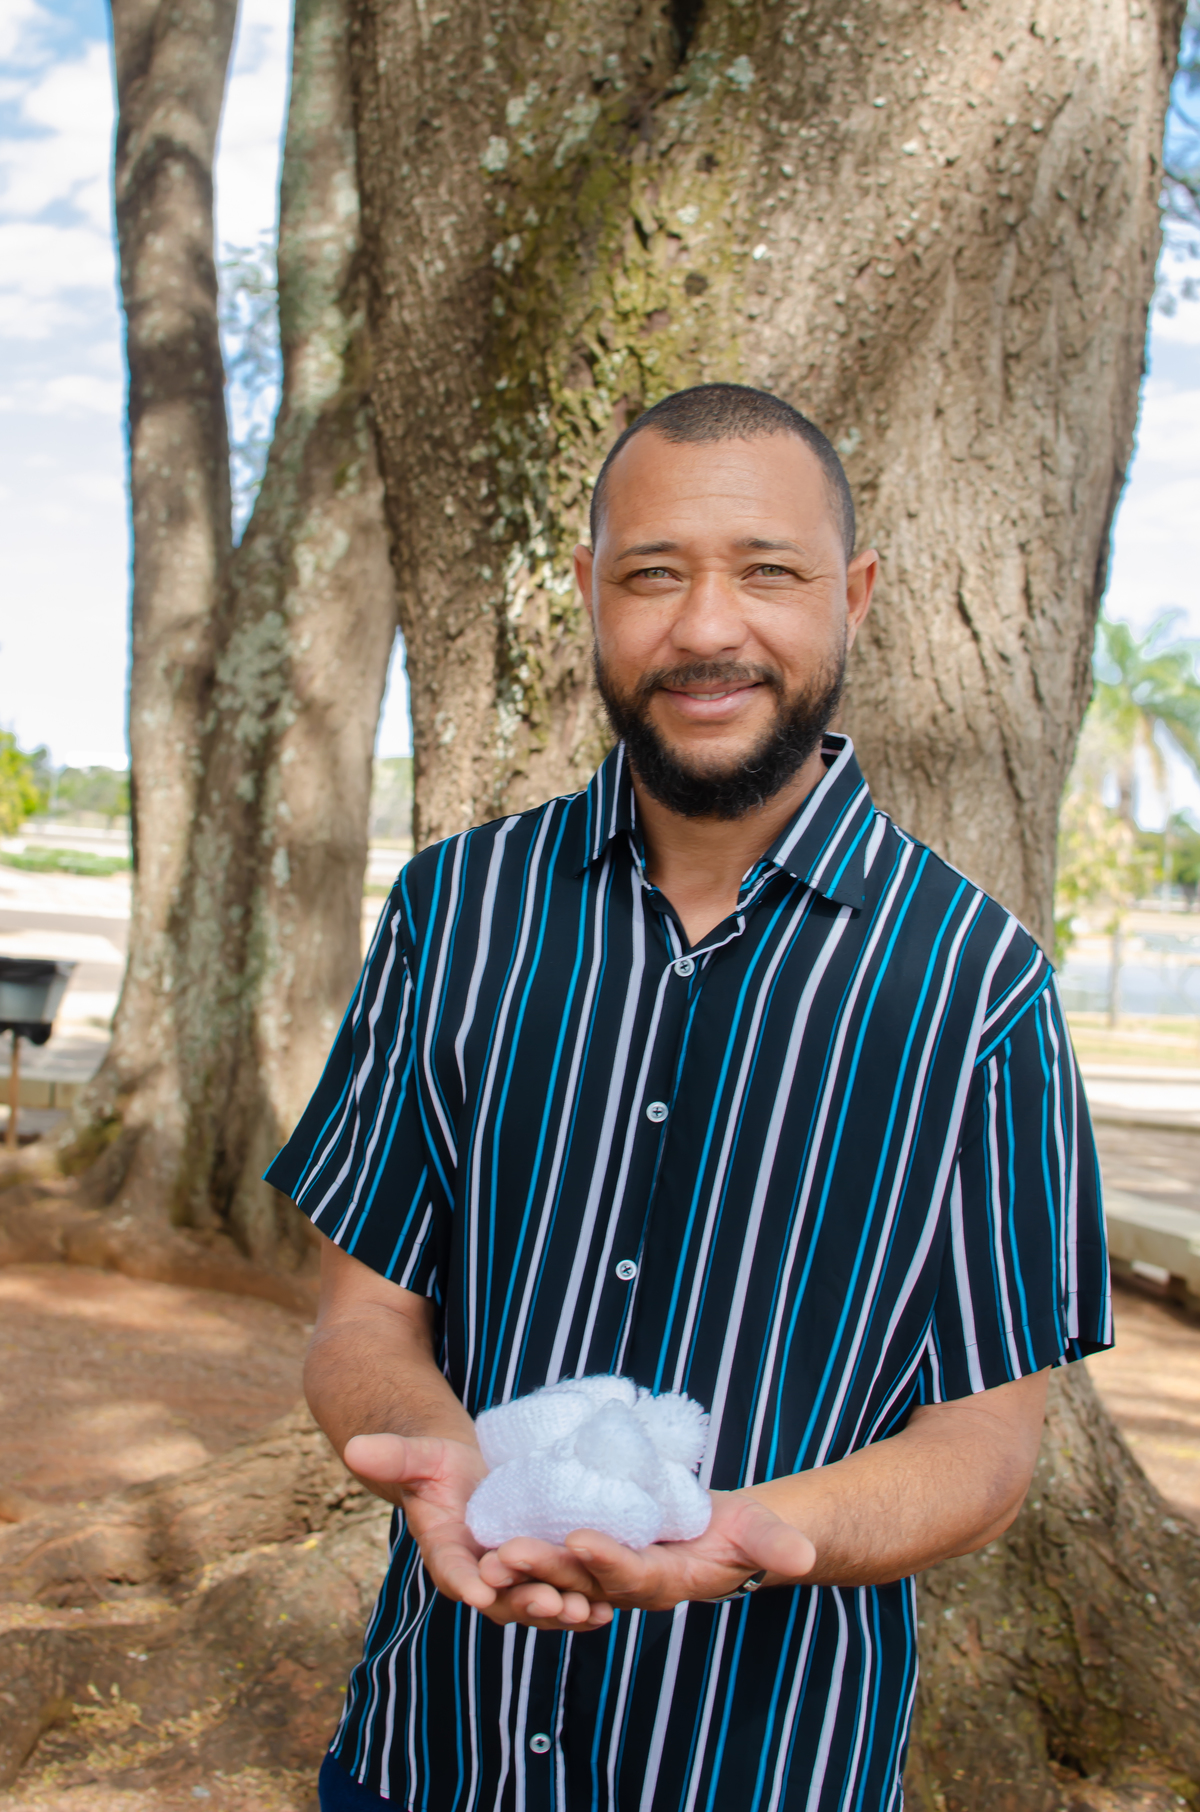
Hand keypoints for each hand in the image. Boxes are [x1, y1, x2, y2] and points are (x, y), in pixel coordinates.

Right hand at [343, 1434, 612, 1631]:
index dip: (462, 1578)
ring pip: (531, 1602)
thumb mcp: (416, 1454)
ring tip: (589, 1612)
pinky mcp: (532, 1571)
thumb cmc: (434, 1461)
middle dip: (526, 1603)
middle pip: (499, 1597)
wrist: (457, 1473)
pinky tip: (607, 1609)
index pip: (449, 1568)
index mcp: (443, 1548)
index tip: (477, 1589)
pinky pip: (555, 1593)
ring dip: (559, 1610)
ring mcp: (505, 1575)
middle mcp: (474, 1571)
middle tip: (554, 1604)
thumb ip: (391, 1456)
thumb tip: (355, 1447)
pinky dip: (578, 1603)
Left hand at [491, 1490, 815, 1614]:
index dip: (607, 1560)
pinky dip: (528, 1551)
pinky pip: (555, 1558)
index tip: (580, 1539)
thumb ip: (776, 1543)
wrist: (720, 1538)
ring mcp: (607, 1574)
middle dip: (546, 1568)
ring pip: (560, 1574)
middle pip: (584, 1580)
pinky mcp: (592, 1557)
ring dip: (525, 1565)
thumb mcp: (760, 1532)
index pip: (633, 1576)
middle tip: (506, 1552)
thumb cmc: (742, 1533)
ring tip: (487, 1553)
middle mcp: (630, 1586)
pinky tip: (493, 1535)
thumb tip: (803, 1556)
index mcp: (667, 1582)